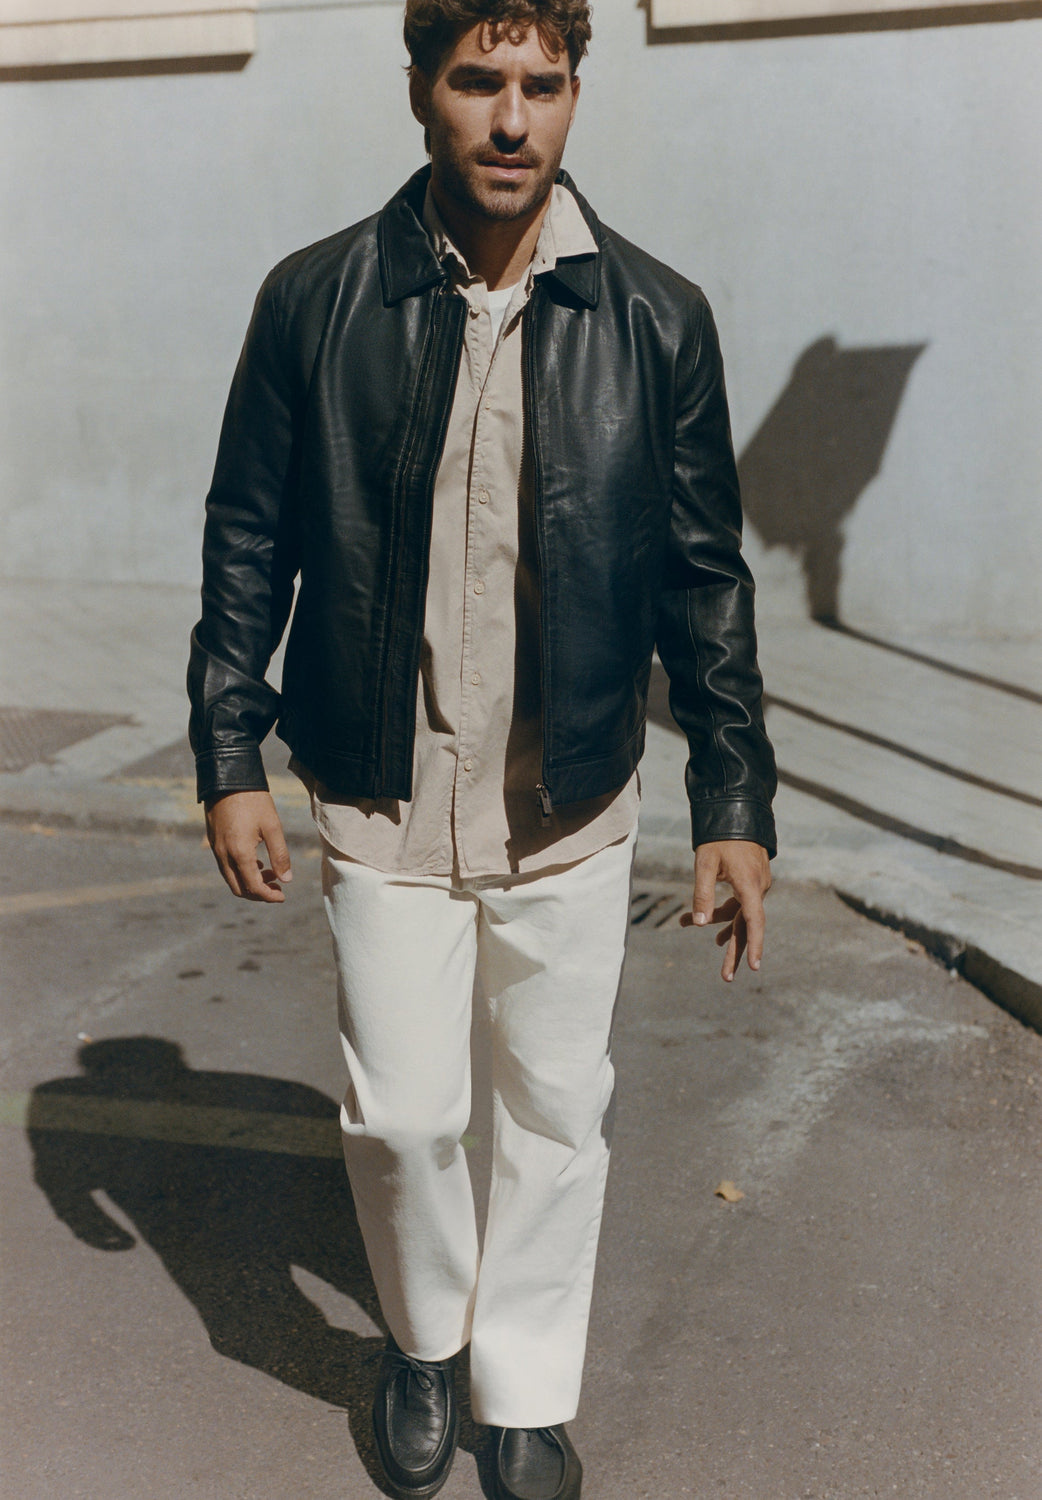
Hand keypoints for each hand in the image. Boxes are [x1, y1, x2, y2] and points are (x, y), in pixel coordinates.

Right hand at [204, 790, 291, 902]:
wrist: (228, 778)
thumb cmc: (253, 800)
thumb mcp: (272, 826)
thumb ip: (280, 855)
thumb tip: (286, 879)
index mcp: (240, 853)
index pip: (253, 888)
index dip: (269, 896)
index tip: (283, 896)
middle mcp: (224, 855)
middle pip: (239, 889)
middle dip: (258, 894)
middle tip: (277, 888)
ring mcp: (216, 848)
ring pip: (231, 879)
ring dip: (249, 883)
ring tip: (270, 874)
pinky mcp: (213, 841)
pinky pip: (225, 866)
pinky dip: (240, 872)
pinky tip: (256, 863)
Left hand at [680, 839, 770, 982]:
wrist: (737, 811)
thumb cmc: (719, 837)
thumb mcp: (705, 863)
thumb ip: (702, 893)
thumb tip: (700, 924)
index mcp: (750, 885)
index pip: (754, 922)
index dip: (753, 945)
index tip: (753, 966)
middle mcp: (758, 888)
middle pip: (747, 926)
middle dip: (735, 951)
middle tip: (726, 978)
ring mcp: (757, 884)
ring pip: (741, 914)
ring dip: (722, 926)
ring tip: (699, 935)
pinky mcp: (752, 880)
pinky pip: (741, 903)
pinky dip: (726, 913)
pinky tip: (712, 923)